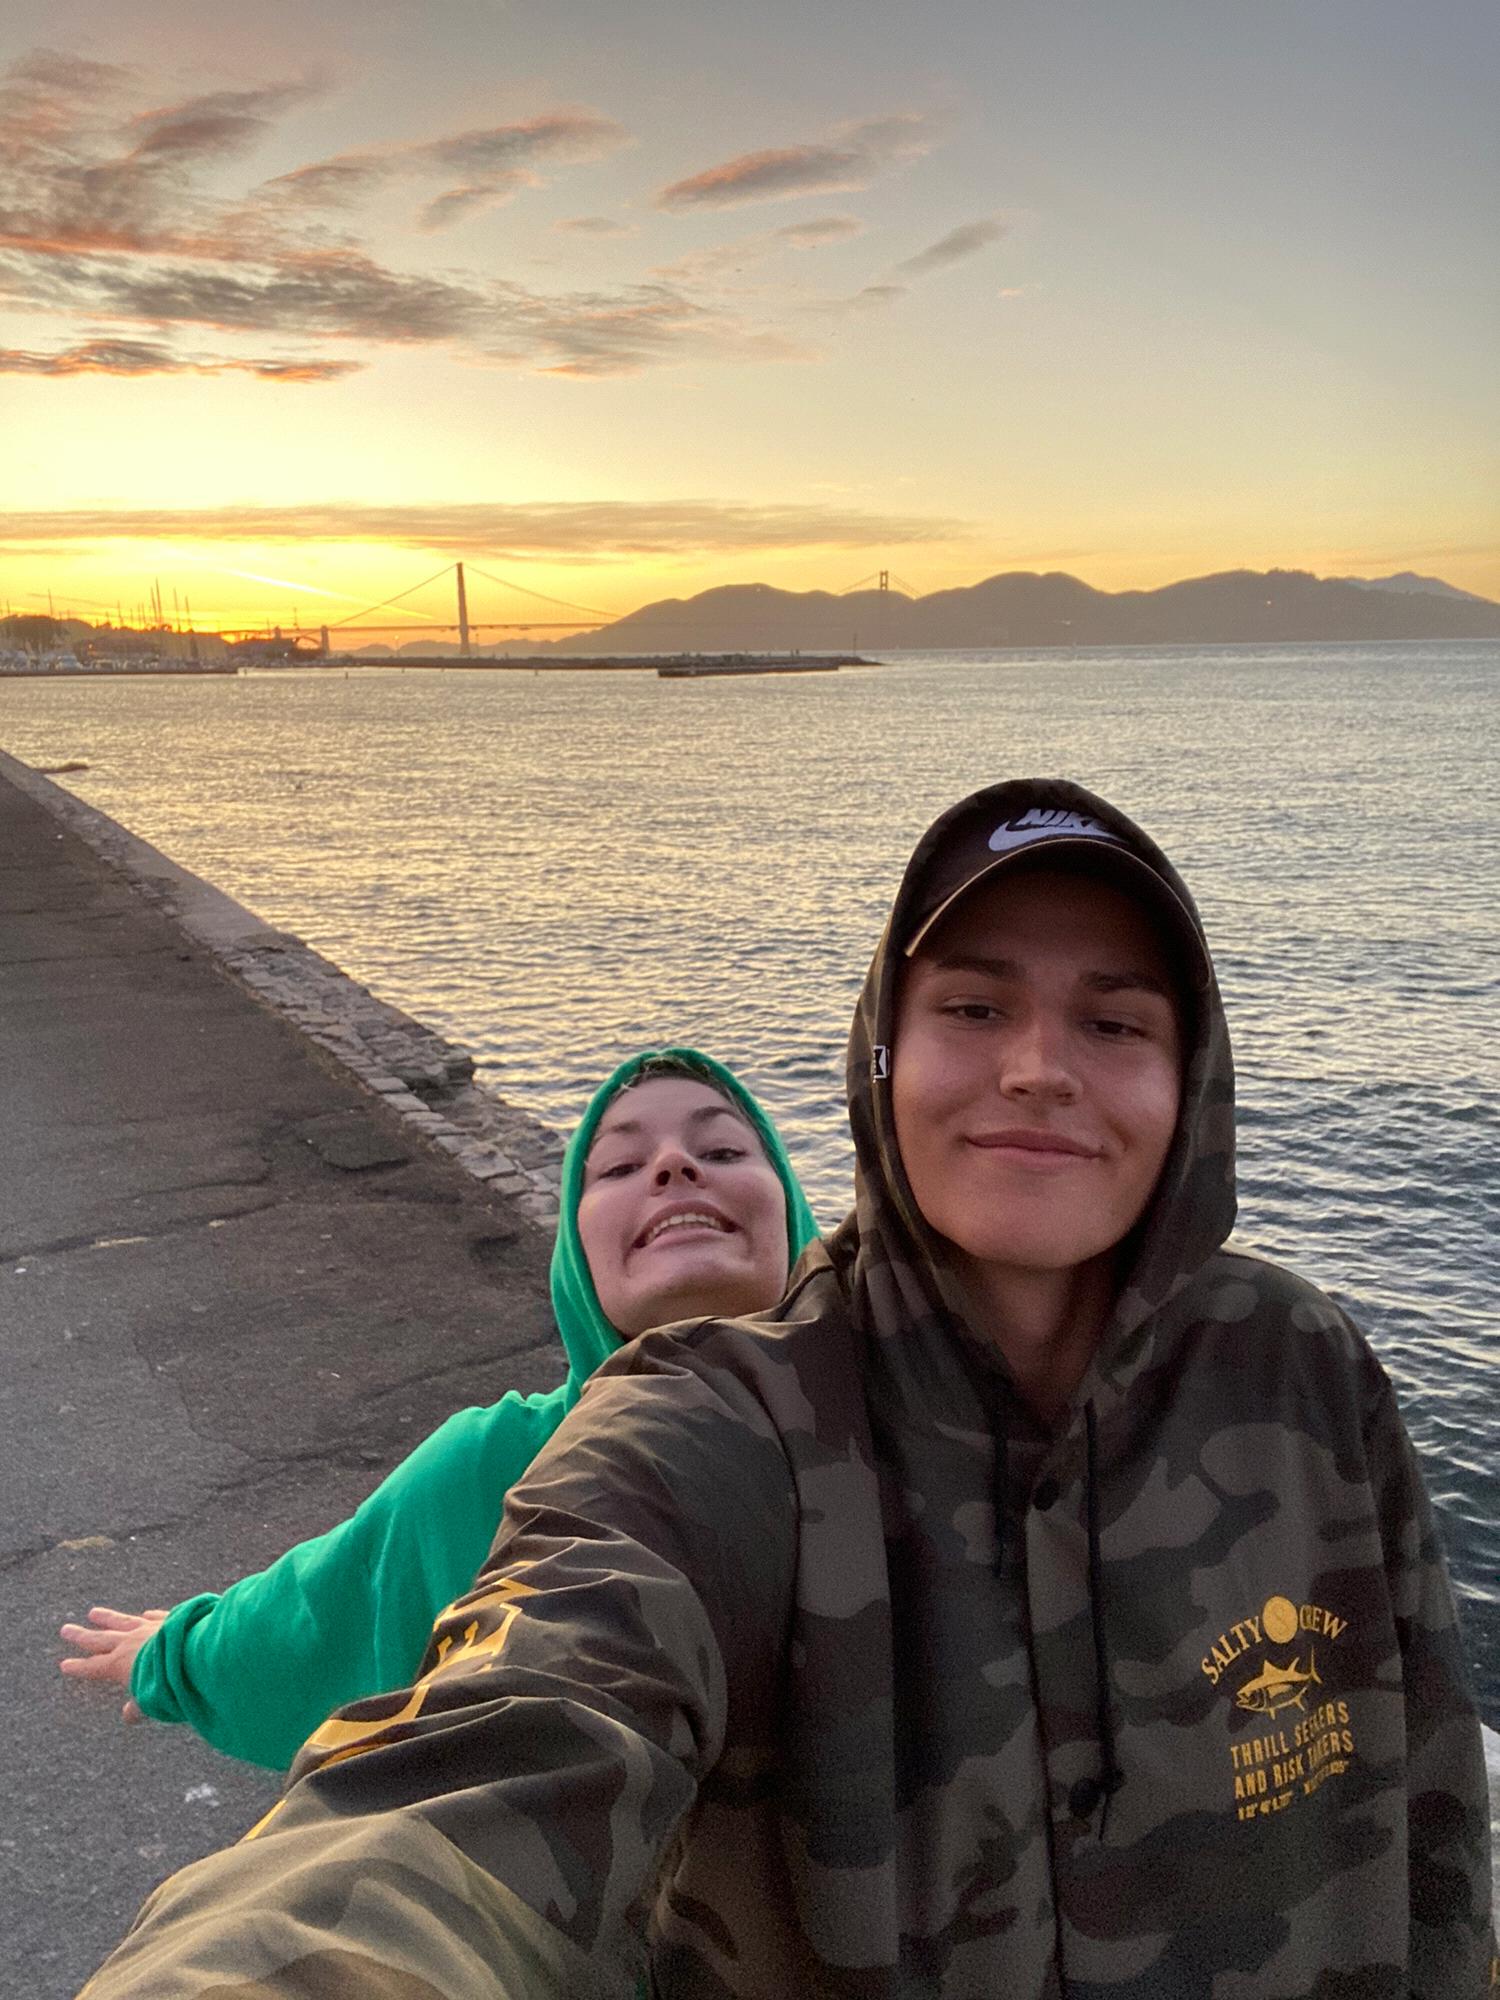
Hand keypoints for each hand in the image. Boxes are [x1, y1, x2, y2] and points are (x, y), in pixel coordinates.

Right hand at [59, 1606, 168, 1722]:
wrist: (195, 1653)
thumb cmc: (170, 1683)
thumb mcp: (150, 1703)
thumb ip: (137, 1708)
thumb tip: (128, 1716)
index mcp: (120, 1664)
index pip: (93, 1667)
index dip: (79, 1667)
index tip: (64, 1664)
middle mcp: (130, 1643)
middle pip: (101, 1639)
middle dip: (82, 1636)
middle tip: (66, 1629)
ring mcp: (150, 1628)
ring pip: (123, 1621)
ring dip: (108, 1618)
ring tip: (94, 1612)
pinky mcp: (171, 1619)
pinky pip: (154, 1617)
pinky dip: (148, 1616)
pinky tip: (144, 1613)